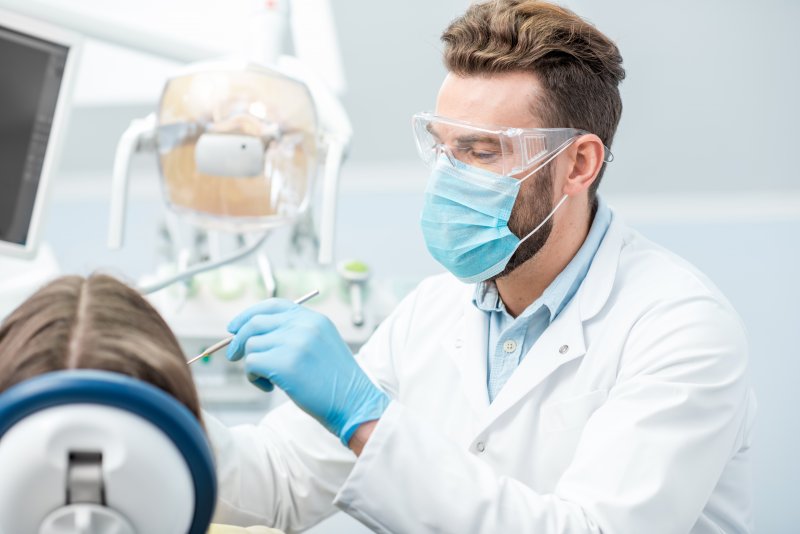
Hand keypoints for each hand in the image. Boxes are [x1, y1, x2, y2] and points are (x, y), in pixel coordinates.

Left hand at [226, 298, 388, 444]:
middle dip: (239, 340)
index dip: (249, 314)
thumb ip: (295, 334)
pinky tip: (269, 386)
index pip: (273, 305)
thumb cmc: (335, 382)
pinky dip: (254, 378)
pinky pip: (252, 364)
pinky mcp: (285, 363)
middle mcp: (304, 325)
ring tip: (268, 379)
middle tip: (233, 356)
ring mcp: (295, 343)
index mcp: (314, 319)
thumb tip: (252, 334)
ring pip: (251, 345)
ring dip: (252, 365)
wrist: (354, 403)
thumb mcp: (321, 345)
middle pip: (255, 322)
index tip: (234, 327)